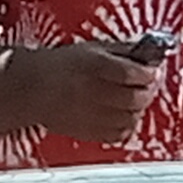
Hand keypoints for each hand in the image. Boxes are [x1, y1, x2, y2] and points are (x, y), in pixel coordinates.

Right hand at [0, 36, 162, 144]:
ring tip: (135, 99)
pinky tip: (123, 114)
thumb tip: (150, 54)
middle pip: (136, 98)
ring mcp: (90, 114)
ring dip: (139, 109)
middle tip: (149, 85)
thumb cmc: (62, 65)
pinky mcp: (88, 131)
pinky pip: (118, 134)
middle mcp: (92, 91)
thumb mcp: (92, 49)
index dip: (148, 73)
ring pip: (130, 118)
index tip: (152, 70)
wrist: (30, 88)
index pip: (133, 73)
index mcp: (93, 66)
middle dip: (148, 91)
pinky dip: (127, 125)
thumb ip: (122, 51)